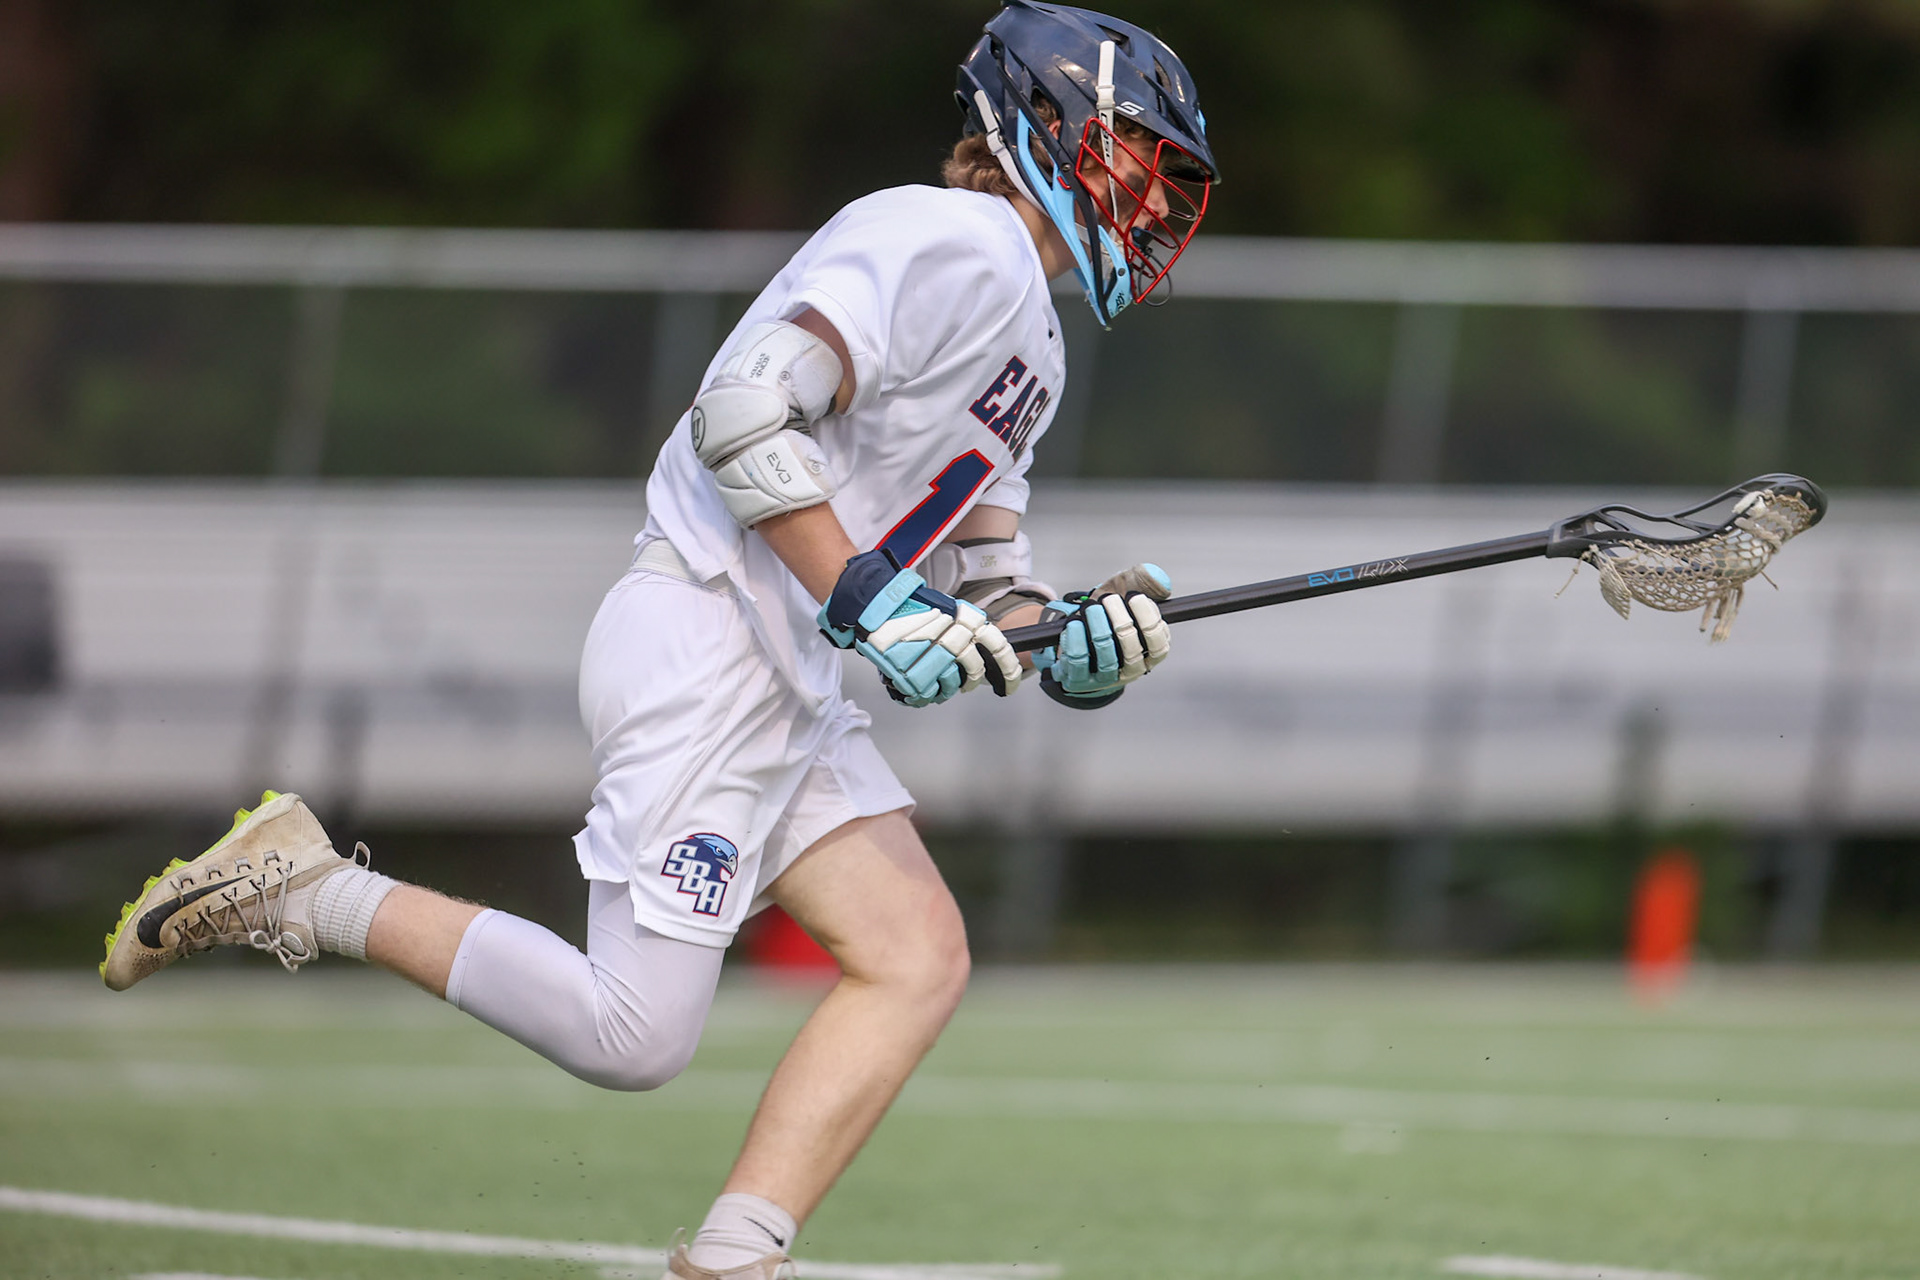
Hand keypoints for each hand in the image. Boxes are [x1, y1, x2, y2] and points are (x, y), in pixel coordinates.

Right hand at [819, 550, 1022, 706]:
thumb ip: (962, 625)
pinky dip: (923, 692)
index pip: (997, 645)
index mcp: (962, 617)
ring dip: (944, 685)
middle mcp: (951, 637)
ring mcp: (931, 658)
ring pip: (951, 685)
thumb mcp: (942, 606)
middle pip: (974, 670)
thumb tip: (978, 648)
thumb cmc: (905, 605)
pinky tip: (915, 681)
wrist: (872, 606)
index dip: (1010, 668)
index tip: (1012, 682)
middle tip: (964, 682)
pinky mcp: (912, 675)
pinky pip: (927, 694)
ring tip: (929, 674)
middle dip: (970, 680)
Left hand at [1037, 563, 1171, 708]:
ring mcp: (1107, 678)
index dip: (1148, 619)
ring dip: (1099, 628)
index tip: (1134, 597)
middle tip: (1109, 599)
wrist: (1074, 629)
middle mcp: (1133, 669)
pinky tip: (1075, 623)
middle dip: (1121, 621)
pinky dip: (1077, 640)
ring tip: (1091, 607)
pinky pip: (1080, 663)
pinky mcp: (1081, 680)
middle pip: (1133, 650)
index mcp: (1151, 652)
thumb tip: (1162, 584)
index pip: (1159, 643)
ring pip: (1107, 657)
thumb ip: (1144, 580)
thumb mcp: (1124, 589)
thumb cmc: (1106, 611)